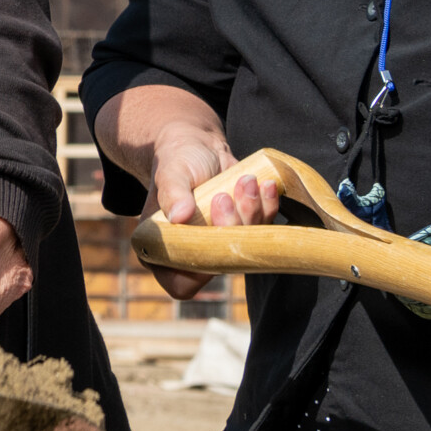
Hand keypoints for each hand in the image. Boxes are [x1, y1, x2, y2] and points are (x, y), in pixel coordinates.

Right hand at [143, 127, 275, 301]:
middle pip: (220, 264)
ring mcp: (220, 243)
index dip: (198, 272)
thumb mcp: (170, 173)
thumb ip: (172, 193)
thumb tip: (179, 216)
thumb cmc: (176, 160)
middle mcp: (192, 252)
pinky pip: (264, 230)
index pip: (180, 283)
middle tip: (222, 197)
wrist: (198, 147)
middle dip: (229, 229)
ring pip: (247, 247)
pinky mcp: (243, 229)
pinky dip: (268, 208)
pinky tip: (264, 185)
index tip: (208, 237)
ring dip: (252, 214)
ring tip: (245, 182)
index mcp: (162, 249)